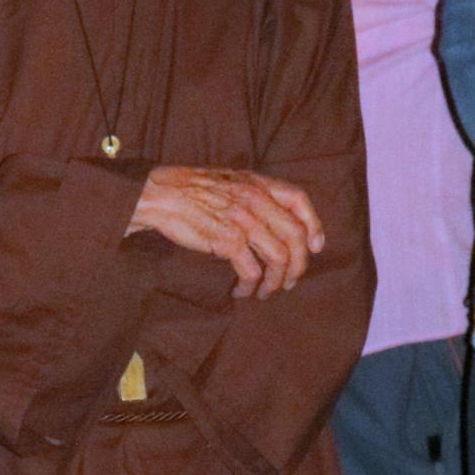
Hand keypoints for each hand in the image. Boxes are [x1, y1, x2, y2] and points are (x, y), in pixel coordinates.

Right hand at [128, 167, 324, 298]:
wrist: (159, 195)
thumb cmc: (189, 191)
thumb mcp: (228, 182)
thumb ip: (252, 195)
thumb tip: (274, 221)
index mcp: (257, 183)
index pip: (299, 199)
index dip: (314, 224)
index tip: (316, 247)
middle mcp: (254, 199)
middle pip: (294, 235)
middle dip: (298, 265)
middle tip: (290, 282)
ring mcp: (242, 219)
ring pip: (278, 257)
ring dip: (276, 281)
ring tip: (265, 292)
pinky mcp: (226, 240)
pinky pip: (251, 270)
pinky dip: (250, 287)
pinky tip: (242, 292)